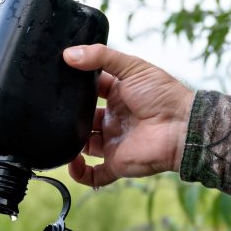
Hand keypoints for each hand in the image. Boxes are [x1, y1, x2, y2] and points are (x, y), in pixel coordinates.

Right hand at [62, 44, 193, 187]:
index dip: (74, 87)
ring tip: (53, 133)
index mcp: (118, 96)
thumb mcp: (132, 67)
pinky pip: (94, 175)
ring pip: (84, 146)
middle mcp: (114, 120)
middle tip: (49, 109)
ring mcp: (114, 142)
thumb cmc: (163, 95)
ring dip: (69, 143)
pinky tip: (69, 161)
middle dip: (68, 116)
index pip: (90, 91)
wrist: (182, 127)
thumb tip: (69, 54)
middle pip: (83, 119)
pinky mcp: (117, 164)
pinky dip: (79, 173)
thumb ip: (101, 57)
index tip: (55, 80)